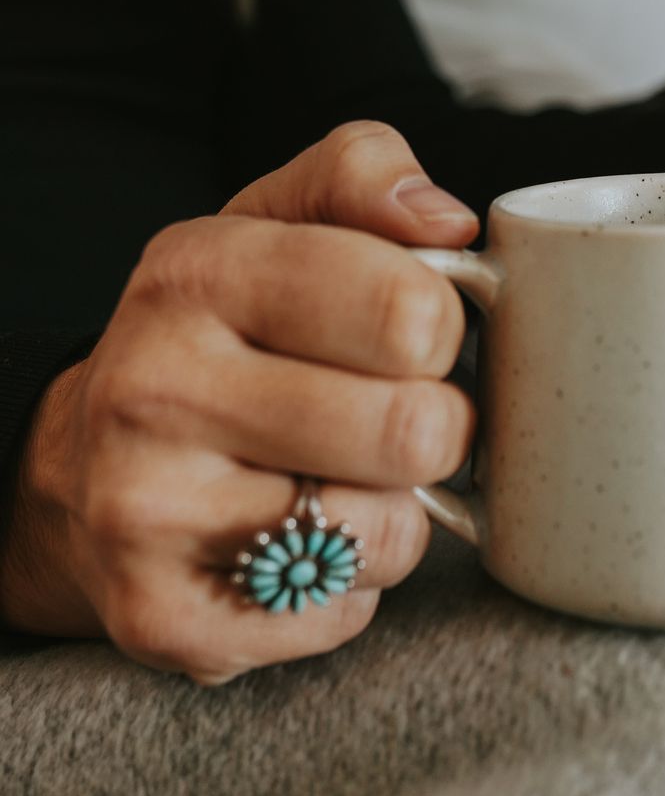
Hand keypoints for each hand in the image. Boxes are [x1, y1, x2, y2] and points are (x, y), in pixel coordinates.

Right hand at [0, 123, 477, 682]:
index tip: (411, 333)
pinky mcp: (162, 618)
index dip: (441, 326)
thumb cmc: (224, 336)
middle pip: (413, 430)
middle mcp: (152, 389)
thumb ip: (364, 177)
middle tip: (392, 417)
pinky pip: (342, 613)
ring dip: (394, 513)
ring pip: (385, 532)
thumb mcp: (277, 222)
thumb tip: (446, 218)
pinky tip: (299, 545)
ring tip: (338, 480)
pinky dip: (348, 587)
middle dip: (434, 427)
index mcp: (195, 273)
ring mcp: (147, 511)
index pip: (407, 309)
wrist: (86, 468)